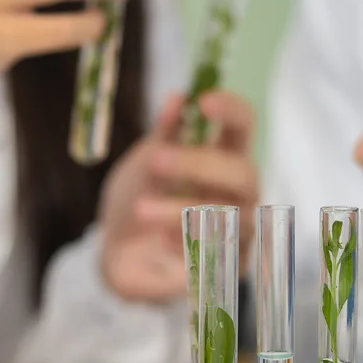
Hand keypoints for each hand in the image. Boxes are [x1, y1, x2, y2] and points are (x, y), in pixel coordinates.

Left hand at [98, 91, 258, 301]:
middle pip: (243, 173)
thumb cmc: (139, 198)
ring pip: (228, 216)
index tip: (202, 102)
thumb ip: (163, 134)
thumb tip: (178, 98)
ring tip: (141, 210)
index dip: (230, 110)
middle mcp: (240, 190)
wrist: (118, 252)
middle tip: (157, 161)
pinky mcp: (231, 265)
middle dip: (200, 165)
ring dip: (180, 209)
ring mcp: (240, 228)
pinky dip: (185, 243)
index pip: (243, 124)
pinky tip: (162, 241)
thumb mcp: (143, 163)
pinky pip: (217, 253)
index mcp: (224, 156)